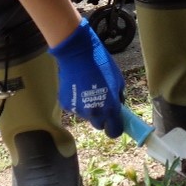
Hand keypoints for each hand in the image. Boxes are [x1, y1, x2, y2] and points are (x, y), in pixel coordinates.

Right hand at [49, 17, 123, 137]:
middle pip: (99, 125)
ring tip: (88, 89)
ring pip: (87, 116)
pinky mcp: (66, 105)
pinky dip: (78, 101)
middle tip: (102, 102)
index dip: (115, 127)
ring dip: (89, 108)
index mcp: (110, 109)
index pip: (114, 132)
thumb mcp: (118, 80)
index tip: (115, 121)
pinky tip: (78, 87)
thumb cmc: (102, 65)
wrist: (78, 54)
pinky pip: (75, 108)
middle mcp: (94, 113)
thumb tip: (118, 106)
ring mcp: (78, 110)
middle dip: (102, 117)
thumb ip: (119, 98)